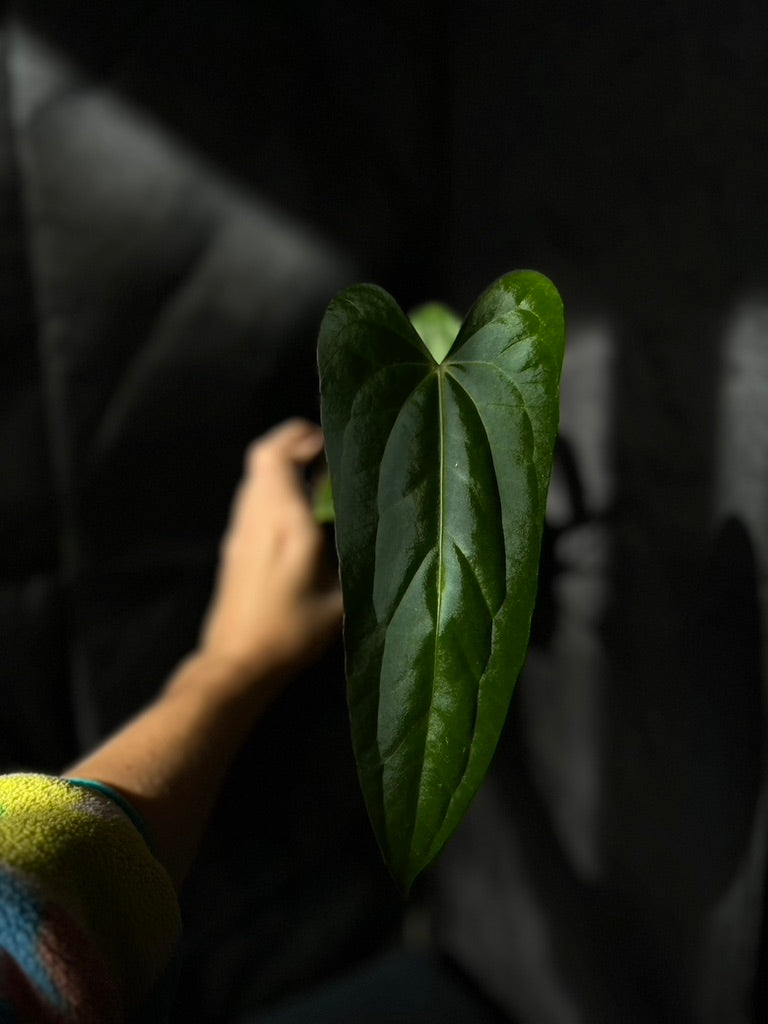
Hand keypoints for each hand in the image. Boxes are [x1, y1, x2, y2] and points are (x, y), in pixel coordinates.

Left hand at [199, 419, 342, 693]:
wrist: (235, 664)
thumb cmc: (290, 634)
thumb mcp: (338, 602)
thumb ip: (352, 560)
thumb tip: (367, 529)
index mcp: (285, 522)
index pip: (279, 456)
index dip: (300, 437)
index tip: (328, 438)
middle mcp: (257, 517)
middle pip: (262, 457)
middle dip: (292, 444)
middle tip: (324, 451)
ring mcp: (240, 531)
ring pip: (254, 478)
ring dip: (281, 467)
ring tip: (315, 477)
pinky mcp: (233, 547)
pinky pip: (252, 500)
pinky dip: (273, 490)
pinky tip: (297, 512)